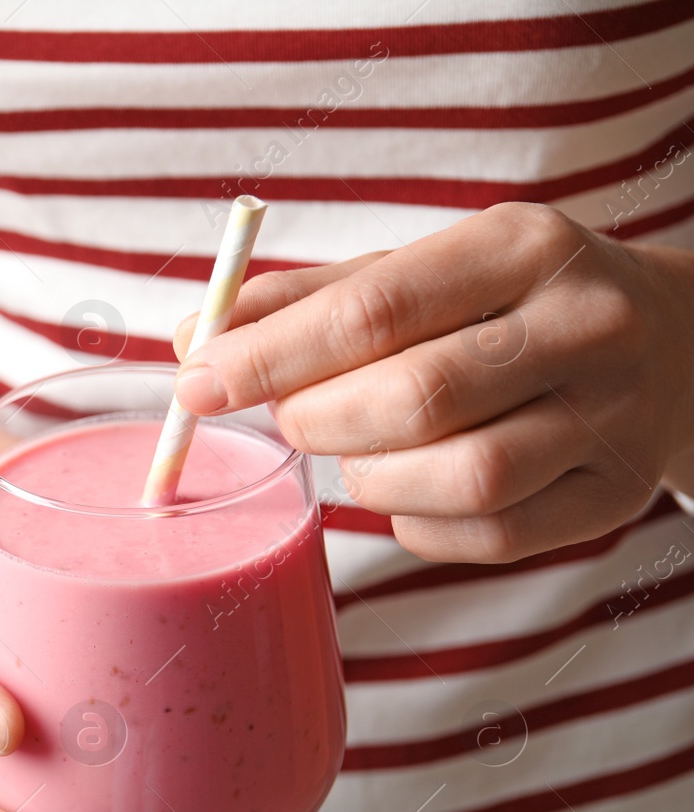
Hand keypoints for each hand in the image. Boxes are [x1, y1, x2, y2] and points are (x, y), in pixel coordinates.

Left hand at [172, 202, 693, 562]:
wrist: (666, 346)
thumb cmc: (500, 306)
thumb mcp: (417, 272)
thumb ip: (305, 301)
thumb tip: (193, 336)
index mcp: (522, 246)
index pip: (375, 308)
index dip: (271, 354)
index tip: (198, 382)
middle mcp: (584, 325)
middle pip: (418, 398)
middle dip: (319, 420)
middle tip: (289, 421)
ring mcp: (612, 417)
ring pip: (462, 478)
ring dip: (372, 478)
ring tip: (359, 451)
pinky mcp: (613, 497)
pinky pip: (488, 537)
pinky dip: (417, 524)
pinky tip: (409, 491)